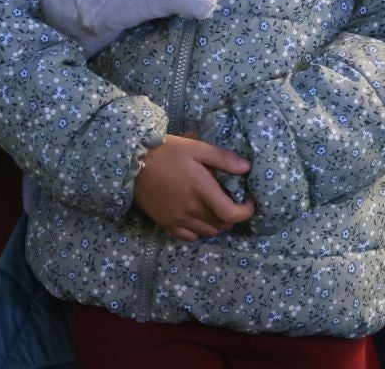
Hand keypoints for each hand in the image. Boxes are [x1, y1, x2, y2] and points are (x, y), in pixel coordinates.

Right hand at [133, 135, 255, 241]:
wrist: (134, 163)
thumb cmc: (168, 152)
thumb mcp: (197, 148)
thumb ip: (223, 158)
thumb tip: (247, 168)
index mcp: (201, 189)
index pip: (231, 214)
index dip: (246, 212)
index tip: (250, 203)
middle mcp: (191, 209)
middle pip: (222, 225)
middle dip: (233, 216)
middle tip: (232, 202)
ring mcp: (178, 220)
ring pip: (208, 232)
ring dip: (217, 224)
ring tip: (215, 210)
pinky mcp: (166, 224)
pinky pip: (190, 237)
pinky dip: (199, 230)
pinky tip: (198, 217)